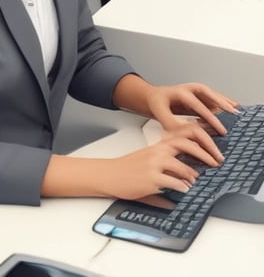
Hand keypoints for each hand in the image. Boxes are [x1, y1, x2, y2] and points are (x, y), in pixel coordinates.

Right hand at [102, 122, 224, 200]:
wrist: (110, 174)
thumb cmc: (128, 167)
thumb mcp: (147, 158)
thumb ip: (165, 159)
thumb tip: (186, 167)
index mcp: (157, 146)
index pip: (182, 136)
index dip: (200, 140)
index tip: (212, 147)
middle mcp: (158, 152)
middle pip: (187, 146)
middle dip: (205, 155)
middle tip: (215, 163)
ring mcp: (155, 165)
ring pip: (183, 168)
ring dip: (193, 176)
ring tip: (195, 181)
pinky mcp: (152, 179)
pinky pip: (174, 183)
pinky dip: (183, 187)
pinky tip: (184, 189)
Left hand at [144, 82, 238, 135]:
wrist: (154, 97)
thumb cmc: (157, 105)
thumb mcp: (161, 115)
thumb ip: (173, 124)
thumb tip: (189, 133)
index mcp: (180, 93)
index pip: (198, 105)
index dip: (210, 117)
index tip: (220, 129)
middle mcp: (188, 89)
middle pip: (208, 93)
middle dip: (222, 103)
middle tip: (234, 114)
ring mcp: (194, 90)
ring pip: (212, 94)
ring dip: (224, 101)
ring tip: (237, 110)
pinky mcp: (198, 94)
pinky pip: (212, 97)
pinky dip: (223, 101)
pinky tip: (232, 107)